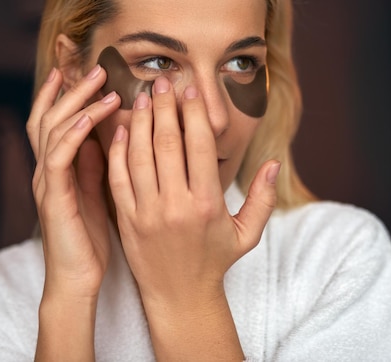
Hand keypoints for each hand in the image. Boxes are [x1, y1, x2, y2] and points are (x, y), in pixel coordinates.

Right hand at [26, 65, 120, 301]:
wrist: (76, 280)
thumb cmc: (88, 241)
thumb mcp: (93, 195)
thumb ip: (92, 166)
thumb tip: (100, 137)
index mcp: (56, 171)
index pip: (53, 124)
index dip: (62, 96)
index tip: (79, 72)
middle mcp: (46, 172)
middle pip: (49, 118)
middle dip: (70, 90)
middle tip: (95, 68)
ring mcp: (46, 182)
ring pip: (52, 129)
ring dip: (77, 102)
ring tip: (102, 83)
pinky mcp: (54, 196)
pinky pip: (60, 155)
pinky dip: (75, 131)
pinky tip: (95, 116)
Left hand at [107, 76, 278, 308]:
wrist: (179, 296)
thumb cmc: (215, 261)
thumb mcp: (247, 234)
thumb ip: (263, 198)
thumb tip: (273, 163)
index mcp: (207, 204)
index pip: (199, 146)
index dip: (194, 113)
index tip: (191, 91)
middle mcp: (176, 205)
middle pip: (167, 142)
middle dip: (165, 106)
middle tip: (163, 81)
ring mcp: (147, 213)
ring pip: (138, 155)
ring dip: (139, 121)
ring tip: (142, 97)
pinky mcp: (126, 220)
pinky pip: (117, 178)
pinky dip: (118, 150)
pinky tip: (122, 129)